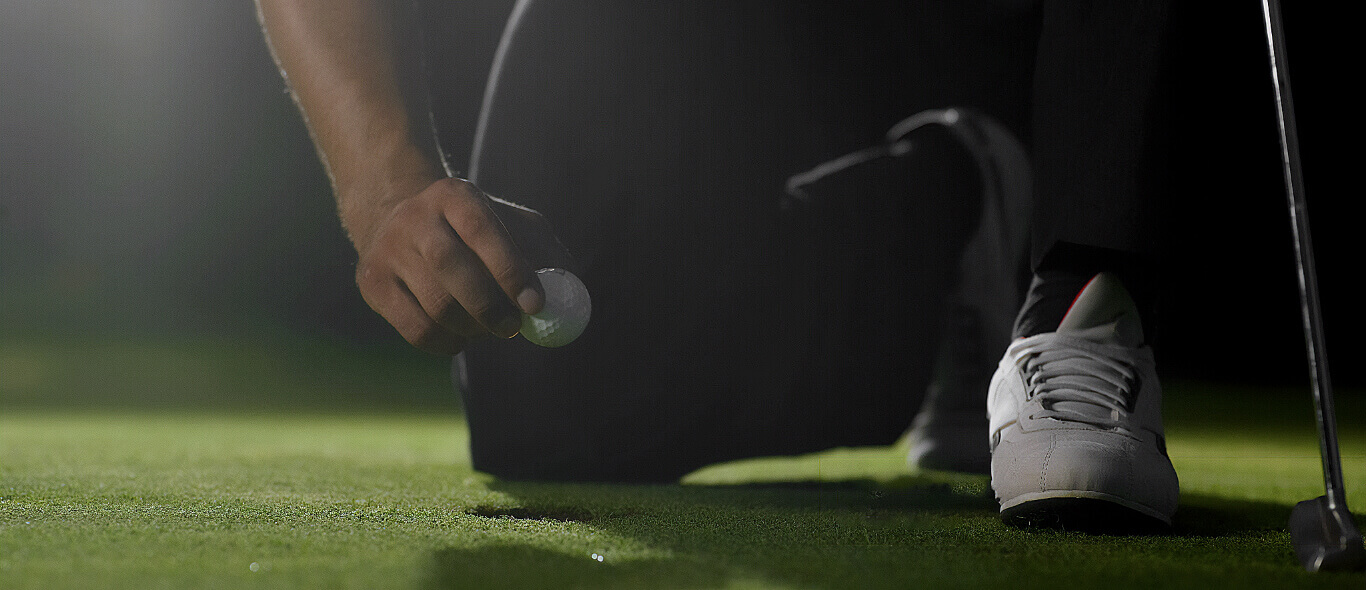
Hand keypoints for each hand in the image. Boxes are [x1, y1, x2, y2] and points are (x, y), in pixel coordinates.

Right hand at [354, 178, 571, 353]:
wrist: (396, 218)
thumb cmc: (472, 229)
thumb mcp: (509, 223)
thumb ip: (543, 251)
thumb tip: (572, 288)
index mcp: (454, 195)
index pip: (483, 231)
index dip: (511, 271)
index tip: (536, 305)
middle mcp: (415, 217)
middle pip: (452, 267)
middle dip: (490, 306)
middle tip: (513, 328)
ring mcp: (388, 249)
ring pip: (435, 304)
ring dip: (471, 329)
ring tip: (489, 330)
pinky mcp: (372, 282)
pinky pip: (415, 329)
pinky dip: (445, 343)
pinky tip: (460, 338)